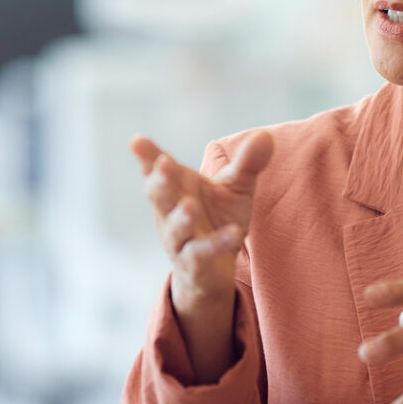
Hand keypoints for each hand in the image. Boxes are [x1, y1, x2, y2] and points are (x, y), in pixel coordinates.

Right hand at [130, 131, 273, 318]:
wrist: (215, 268)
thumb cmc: (218, 218)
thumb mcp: (235, 188)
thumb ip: (247, 163)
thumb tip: (265, 135)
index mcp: (176, 188)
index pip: (156, 169)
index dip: (146, 155)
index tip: (137, 141)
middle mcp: (169, 212)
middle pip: (158, 196)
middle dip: (160, 180)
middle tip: (162, 164)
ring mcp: (179, 239)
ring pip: (174, 228)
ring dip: (181, 217)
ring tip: (190, 205)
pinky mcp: (194, 263)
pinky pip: (202, 253)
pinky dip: (216, 244)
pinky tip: (234, 234)